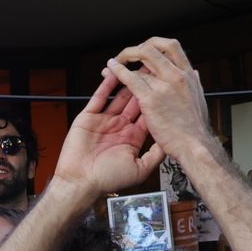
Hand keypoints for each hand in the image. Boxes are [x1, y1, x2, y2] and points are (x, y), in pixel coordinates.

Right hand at [49, 71, 163, 198]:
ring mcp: (104, 121)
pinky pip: (98, 98)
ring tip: (135, 67)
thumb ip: (155, 154)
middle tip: (152, 70)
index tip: (165, 86)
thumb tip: (170, 142)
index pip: (147, 113)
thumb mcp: (140, 169)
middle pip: (134, 100)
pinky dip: (106, 85)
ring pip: (117, 96)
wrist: (81, 184)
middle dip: (144, 86)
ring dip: (126, 81)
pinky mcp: (88, 118)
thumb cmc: (107, 180)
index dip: (156, 99)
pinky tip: (114, 73)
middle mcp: (119, 127)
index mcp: (132, 138)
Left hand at [106, 38, 217, 162]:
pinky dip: (118, 70)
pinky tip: (110, 69)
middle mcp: (177, 75)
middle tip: (125, 55)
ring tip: (112, 64)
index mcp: (188, 75)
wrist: (195, 146)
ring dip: (124, 59)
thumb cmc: (195, 128)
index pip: (171, 47)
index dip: (154, 44)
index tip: (143, 50)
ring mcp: (165, 85)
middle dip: (137, 48)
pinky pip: (131, 78)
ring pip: (141, 60)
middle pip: (154, 47)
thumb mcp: (199, 99)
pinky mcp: (151, 99)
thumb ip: (193, 85)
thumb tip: (192, 73)